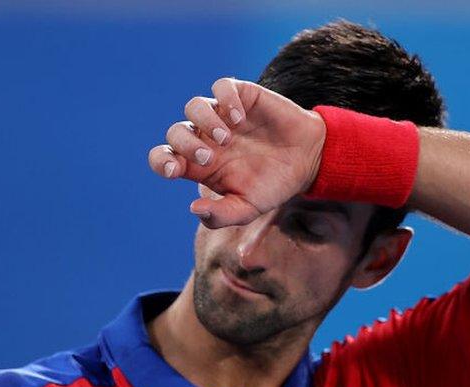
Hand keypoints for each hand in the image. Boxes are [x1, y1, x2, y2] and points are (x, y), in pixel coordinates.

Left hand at [147, 78, 326, 227]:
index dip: (161, 162)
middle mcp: (206, 138)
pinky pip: (222, 87)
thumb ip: (221, 216)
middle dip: (185, 144)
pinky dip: (226, 99)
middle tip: (208, 157)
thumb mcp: (247, 209)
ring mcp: (223, 115)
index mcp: (199, 165)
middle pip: (176, 132)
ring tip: (226, 138)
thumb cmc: (273, 186)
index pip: (164, 157)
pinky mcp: (243, 97)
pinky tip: (240, 117)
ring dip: (205, 121)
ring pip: (194, 107)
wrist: (308, 161)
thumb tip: (193, 209)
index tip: (174, 171)